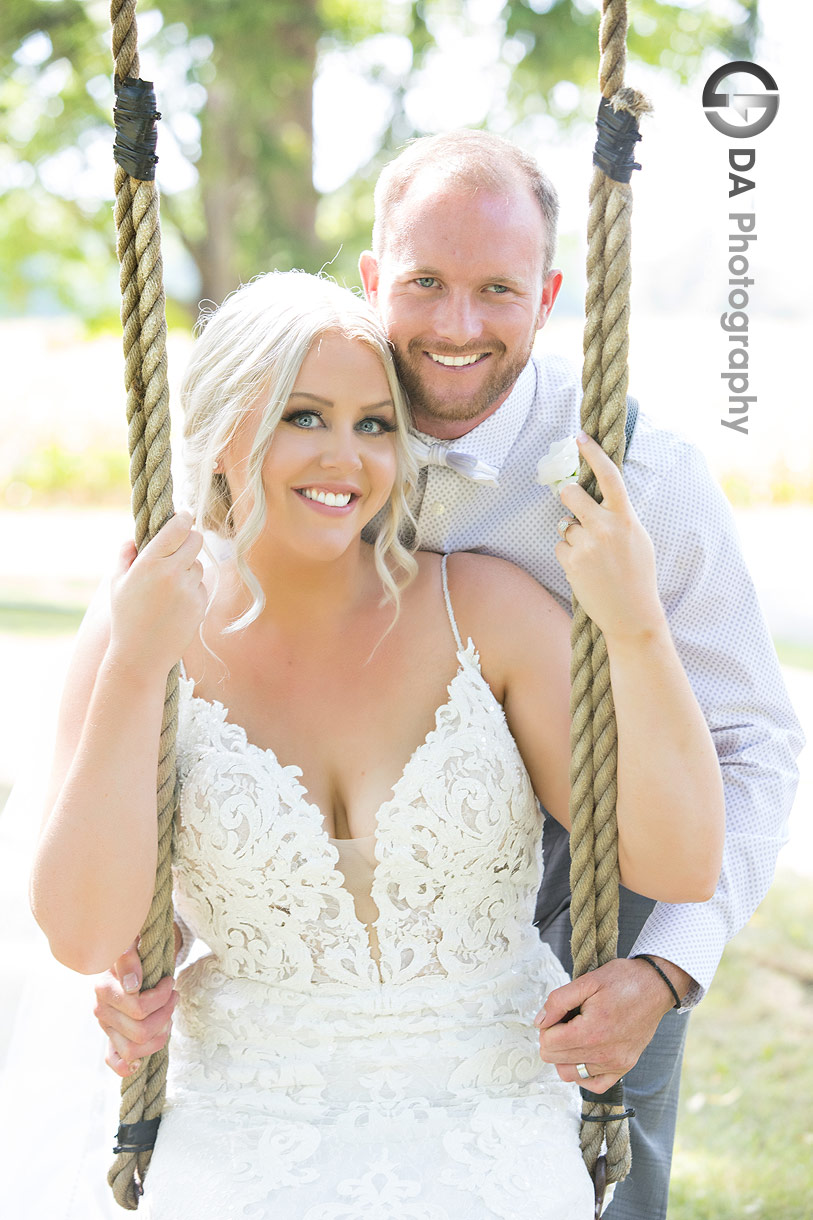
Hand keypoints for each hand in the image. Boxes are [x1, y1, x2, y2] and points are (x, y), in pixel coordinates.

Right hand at [94, 938, 178, 1077]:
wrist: (130, 952)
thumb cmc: (133, 945)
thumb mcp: (130, 942)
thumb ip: (128, 958)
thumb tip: (133, 985)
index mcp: (104, 989)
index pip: (139, 1008)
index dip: (162, 997)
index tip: (170, 982)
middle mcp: (102, 1011)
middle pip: (141, 1031)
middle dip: (165, 1014)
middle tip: (175, 996)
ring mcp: (107, 1026)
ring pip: (134, 1050)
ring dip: (159, 1034)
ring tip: (169, 1015)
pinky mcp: (112, 1035)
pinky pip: (115, 1061)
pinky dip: (128, 1066)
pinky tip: (141, 1061)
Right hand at [109, 511, 206, 677]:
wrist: (141, 656)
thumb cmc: (125, 617)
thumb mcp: (116, 583)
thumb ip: (124, 555)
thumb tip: (135, 537)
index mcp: (150, 563)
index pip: (178, 527)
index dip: (183, 518)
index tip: (184, 515)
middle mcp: (172, 573)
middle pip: (196, 540)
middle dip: (189, 539)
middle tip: (180, 545)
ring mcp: (189, 590)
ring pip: (198, 565)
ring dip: (188, 568)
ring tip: (168, 587)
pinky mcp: (200, 605)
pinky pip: (201, 586)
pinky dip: (191, 590)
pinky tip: (174, 605)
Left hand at [533, 957, 687, 1092]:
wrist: (656, 986)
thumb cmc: (622, 980)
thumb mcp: (586, 981)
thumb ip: (558, 1001)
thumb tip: (539, 1022)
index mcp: (591, 1031)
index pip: (548, 1043)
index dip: (547, 1026)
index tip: (559, 1014)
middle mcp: (604, 1054)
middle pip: (555, 1059)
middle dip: (554, 1039)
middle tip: (567, 1020)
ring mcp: (615, 1064)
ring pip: (570, 1074)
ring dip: (565, 1056)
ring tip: (575, 1034)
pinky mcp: (624, 1067)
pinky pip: (594, 1084)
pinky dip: (582, 1072)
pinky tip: (584, 1053)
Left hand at [555, 433, 663, 642]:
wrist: (632, 614)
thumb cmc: (637, 573)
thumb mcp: (637, 537)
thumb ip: (619, 515)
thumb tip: (597, 494)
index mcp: (626, 518)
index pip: (608, 476)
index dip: (592, 453)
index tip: (580, 437)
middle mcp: (605, 527)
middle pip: (570, 494)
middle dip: (568, 496)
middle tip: (573, 502)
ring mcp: (586, 545)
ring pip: (564, 525)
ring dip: (572, 535)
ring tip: (592, 556)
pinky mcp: (571, 562)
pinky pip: (560, 547)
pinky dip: (568, 555)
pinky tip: (585, 569)